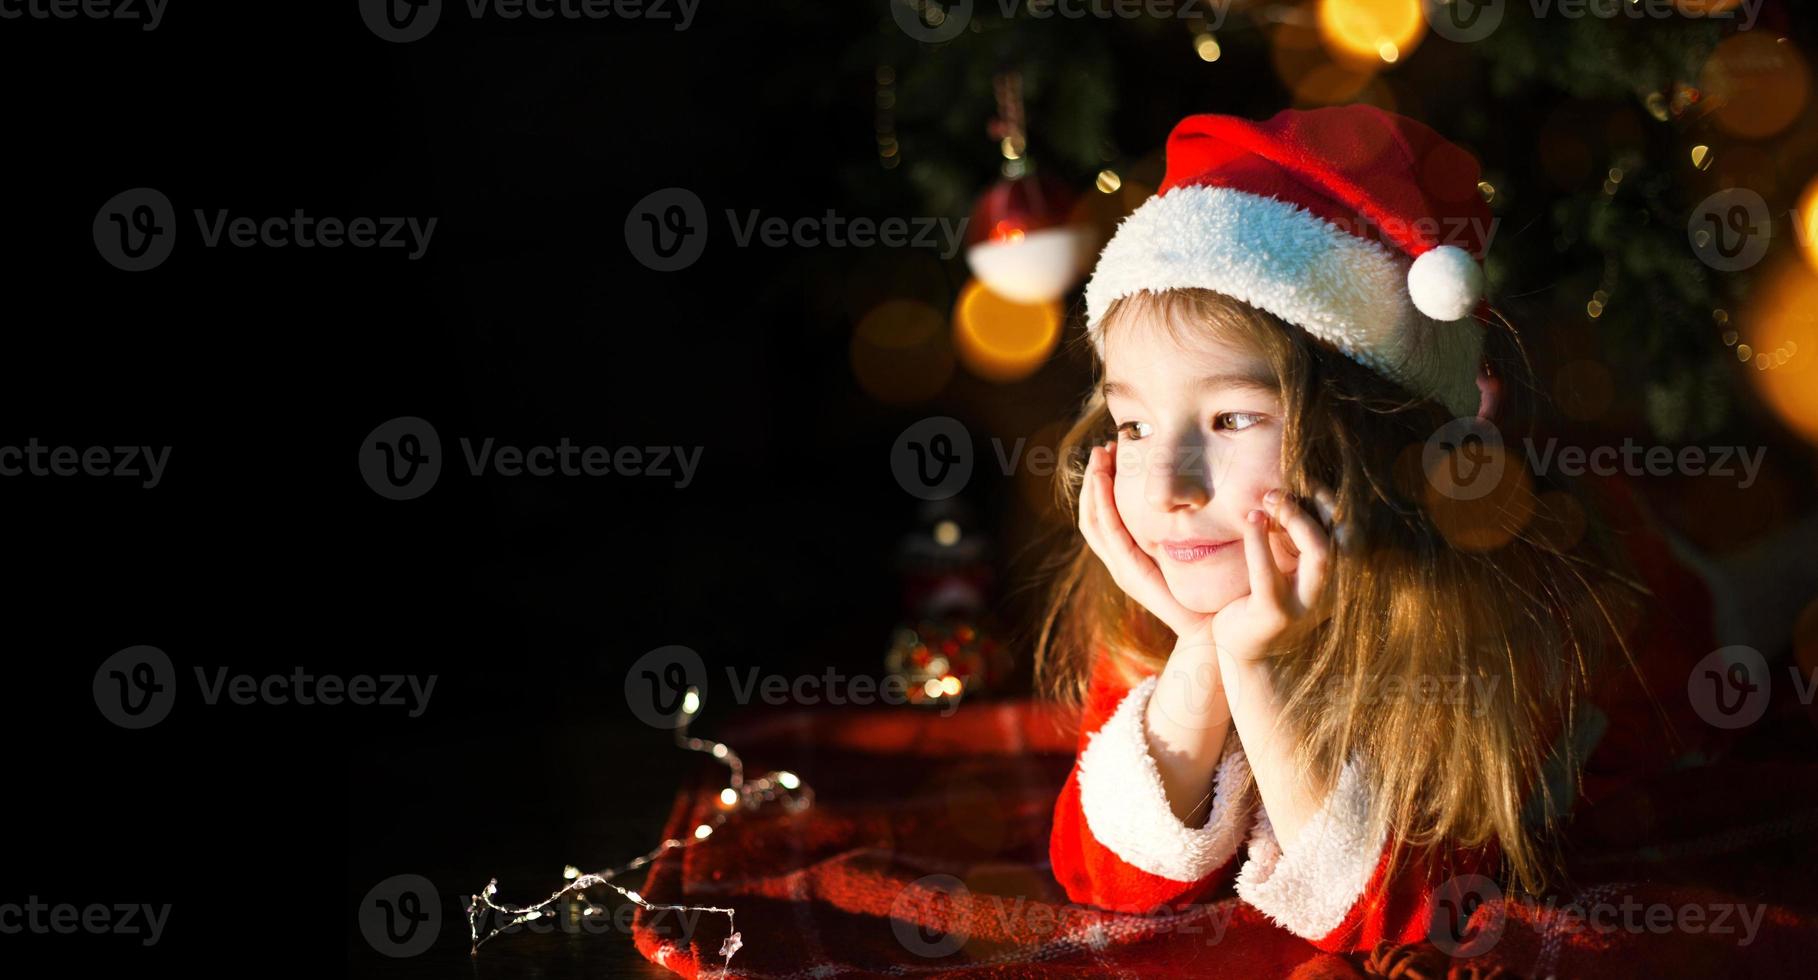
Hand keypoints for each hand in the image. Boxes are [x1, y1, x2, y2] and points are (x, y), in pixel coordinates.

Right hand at [1078, 441, 1211, 640]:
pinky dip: (1103, 505)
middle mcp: (1120, 561)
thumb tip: (1193, 492)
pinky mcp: (1130, 573)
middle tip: (1102, 447)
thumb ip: (1184, 527)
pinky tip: (1104, 481)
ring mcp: (1122, 568)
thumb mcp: (1191, 549)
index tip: (1111, 452)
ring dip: (1094, 486)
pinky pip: (1109, 533)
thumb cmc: (1207, 590)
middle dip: (1094, 478)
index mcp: (1130, 555)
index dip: (1102, 483)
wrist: (1210, 627)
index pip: (1104, 513)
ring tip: (1100, 457)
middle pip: (1092, 513)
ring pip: (1094, 520)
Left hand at [1212, 486, 1338, 664]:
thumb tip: (1287, 492)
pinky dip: (1259, 543)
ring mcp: (1305, 605)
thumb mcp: (1286, 567)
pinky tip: (1252, 521)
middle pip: (1346, 539)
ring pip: (1321, 555)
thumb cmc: (1264, 600)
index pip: (1350, 533)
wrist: (1244, 651)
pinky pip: (1270, 574)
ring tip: (1269, 501)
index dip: (1332, 503)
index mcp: (1336, 578)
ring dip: (1297, 521)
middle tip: (1281, 490)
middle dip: (1322, 506)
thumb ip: (1294, 540)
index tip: (1305, 482)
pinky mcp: (1275, 614)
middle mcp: (1330, 591)